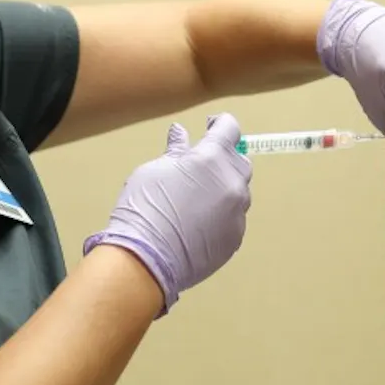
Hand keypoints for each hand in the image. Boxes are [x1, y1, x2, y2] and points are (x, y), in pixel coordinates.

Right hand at [82, 114, 252, 313]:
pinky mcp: (235, 237)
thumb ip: (175, 151)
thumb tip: (180, 134)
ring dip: (223, 188)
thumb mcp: (154, 171)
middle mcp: (232, 183)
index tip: (211, 126)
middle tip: (200, 166)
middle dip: (223, 159)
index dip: (219, 124)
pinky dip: (221, 215)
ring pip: (238, 192)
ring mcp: (237, 213)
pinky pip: (233, 218)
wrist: (146, 259)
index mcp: (212, 158)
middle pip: (239, 161)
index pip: (229, 129)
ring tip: (195, 199)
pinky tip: (197, 222)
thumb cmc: (144, 210)